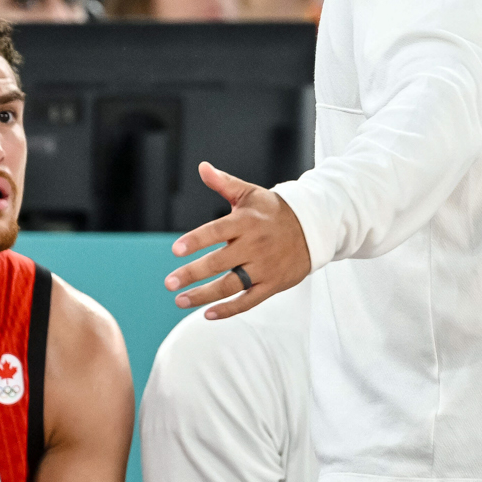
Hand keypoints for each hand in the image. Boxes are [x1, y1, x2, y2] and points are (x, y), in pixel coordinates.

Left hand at [164, 162, 311, 318]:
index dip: (196, 240)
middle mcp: (255, 245)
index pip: (217, 231)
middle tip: (170, 283)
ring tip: (180, 300)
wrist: (312, 227)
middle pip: (220, 262)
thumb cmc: (273, 211)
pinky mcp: (273, 284)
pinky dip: (229, 309)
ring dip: (204, 295)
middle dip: (193, 273)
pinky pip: (249, 301)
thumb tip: (202, 167)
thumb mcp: (250, 193)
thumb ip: (224, 183)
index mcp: (246, 222)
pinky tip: (208, 314)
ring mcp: (264, 267)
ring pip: (231, 285)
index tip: (176, 250)